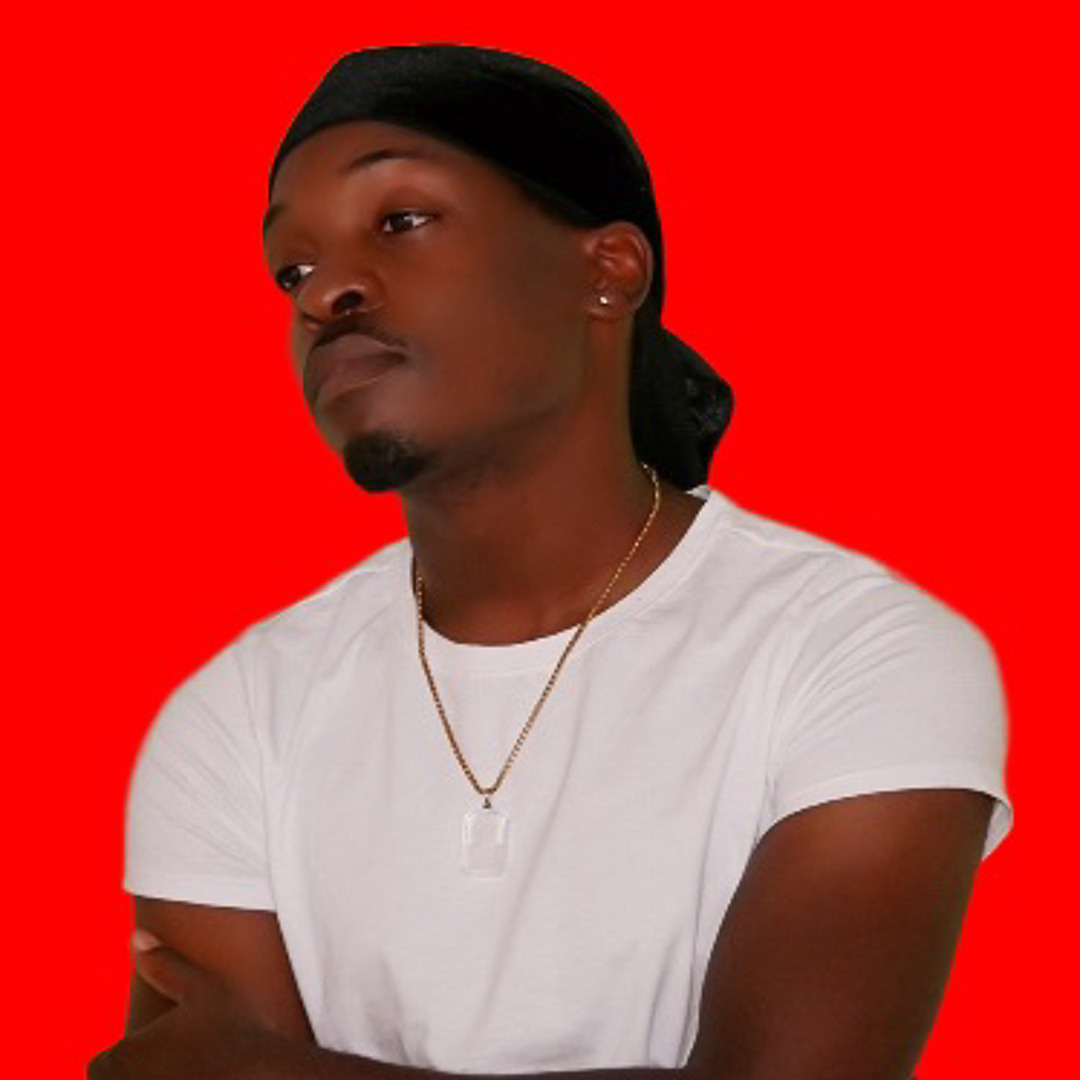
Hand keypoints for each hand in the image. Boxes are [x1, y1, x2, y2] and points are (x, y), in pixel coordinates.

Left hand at [88, 932, 292, 1079]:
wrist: (272, 1077)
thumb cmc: (236, 1031)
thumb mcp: (203, 988)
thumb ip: (164, 964)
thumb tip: (137, 937)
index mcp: (119, 1060)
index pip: (105, 1063)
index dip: (136, 1055)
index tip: (170, 1048)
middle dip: (144, 1073)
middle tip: (188, 1061)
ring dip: (159, 1079)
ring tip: (196, 1070)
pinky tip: (205, 1079)